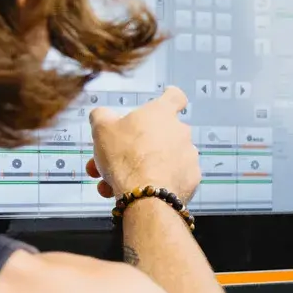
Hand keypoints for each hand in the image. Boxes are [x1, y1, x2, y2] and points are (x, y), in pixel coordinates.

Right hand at [87, 86, 199, 203]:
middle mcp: (180, 132)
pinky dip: (153, 183)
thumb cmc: (127, 158)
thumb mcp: (101, 129)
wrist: (146, 197)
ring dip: (138, 168)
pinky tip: (133, 192)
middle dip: (133, 147)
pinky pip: (170, 178)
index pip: (174, 96)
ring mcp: (189, 156)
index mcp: (161, 113)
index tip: (165, 99)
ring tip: (113, 182)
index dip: (168, 96)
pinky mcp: (191, 179)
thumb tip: (101, 114)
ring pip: (160, 159)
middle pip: (157, 135)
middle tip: (113, 159)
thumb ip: (101, 116)